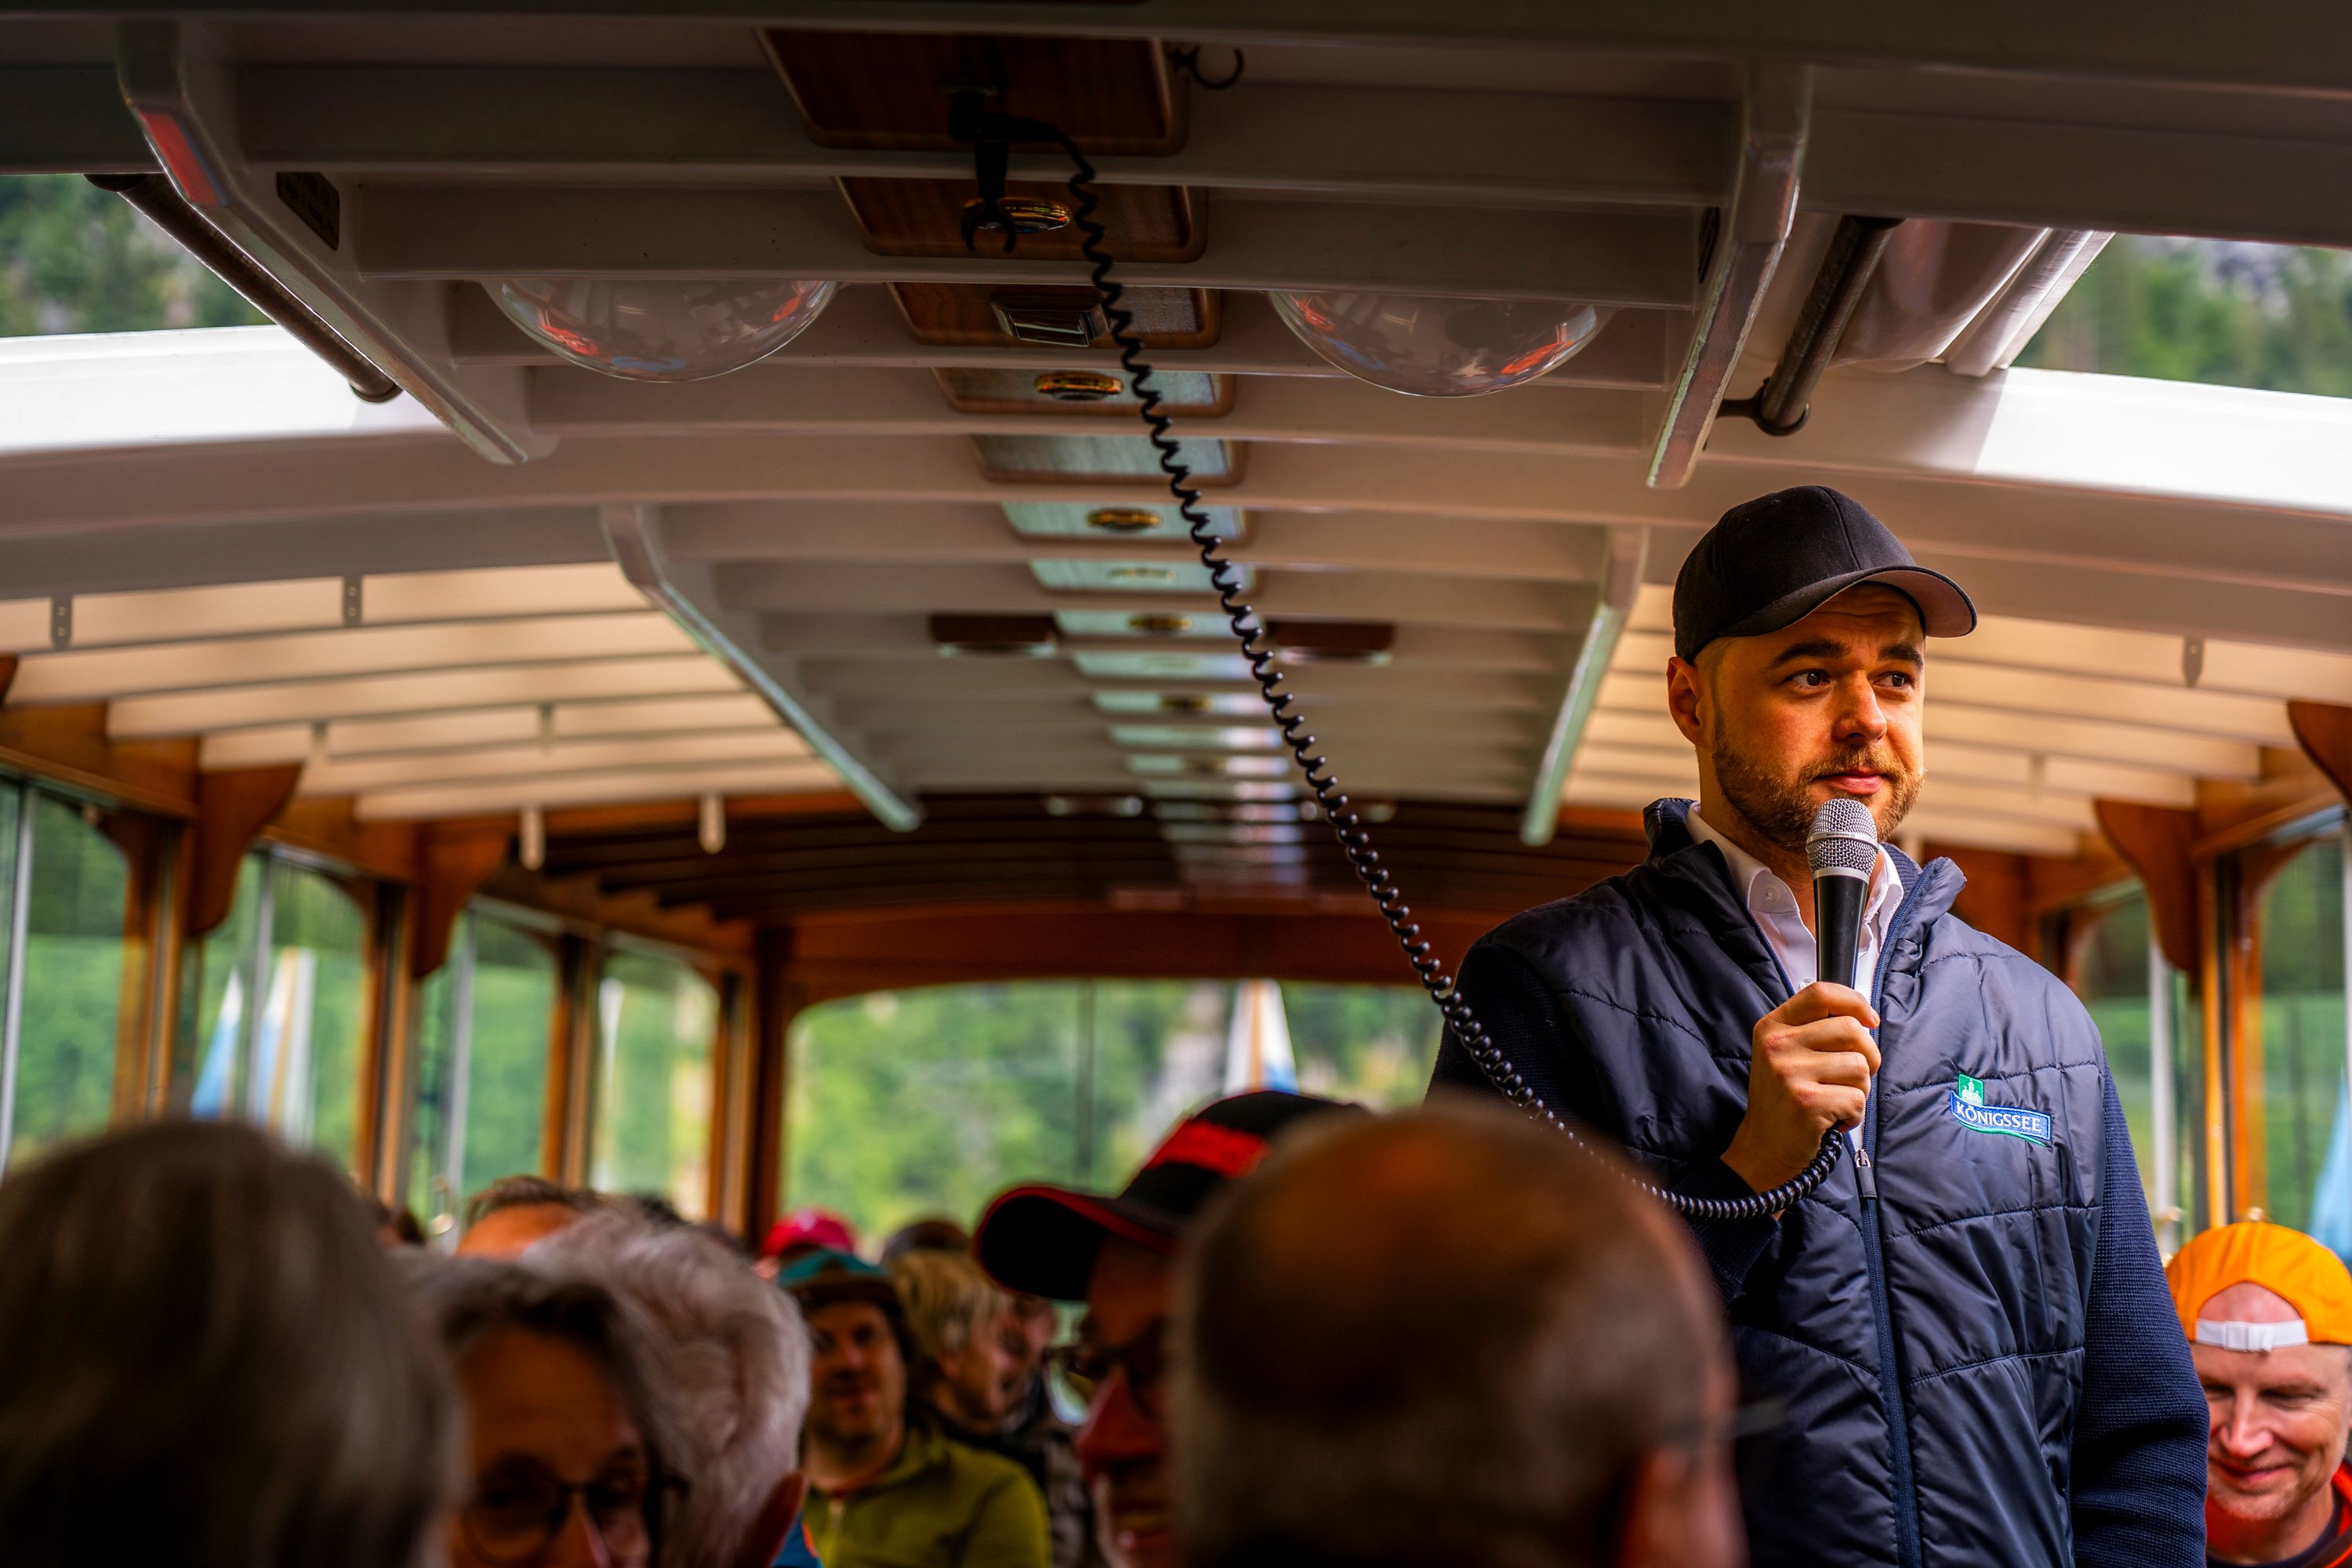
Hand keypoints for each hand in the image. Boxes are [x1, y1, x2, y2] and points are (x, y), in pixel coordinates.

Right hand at [1720, 982, 1881, 1196]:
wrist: (1764, 1147)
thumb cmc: (1784, 1100)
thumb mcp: (1785, 1054)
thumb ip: (1814, 1030)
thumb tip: (1865, 1017)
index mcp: (1772, 1027)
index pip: (1821, 992)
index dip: (1854, 1002)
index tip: (1870, 1020)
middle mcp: (1776, 1045)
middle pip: (1851, 1029)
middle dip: (1867, 1056)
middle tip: (1852, 1078)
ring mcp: (1789, 1073)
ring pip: (1859, 1066)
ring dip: (1859, 1090)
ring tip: (1835, 1101)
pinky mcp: (1806, 1103)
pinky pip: (1857, 1099)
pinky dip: (1854, 1114)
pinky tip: (1833, 1120)